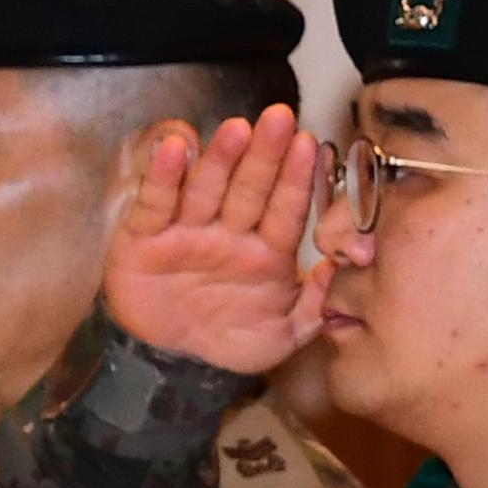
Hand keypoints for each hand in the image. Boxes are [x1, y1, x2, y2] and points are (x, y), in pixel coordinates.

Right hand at [103, 105, 330, 372]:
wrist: (172, 368)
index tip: (309, 144)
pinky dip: (163, 176)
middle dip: (265, 154)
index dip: (296, 177)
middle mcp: (229, 232)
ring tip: (236, 129)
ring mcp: (187, 231)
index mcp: (266, 250)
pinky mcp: (145, 236)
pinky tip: (175, 147)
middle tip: (280, 119)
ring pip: (206, 187)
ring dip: (220, 158)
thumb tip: (342, 269)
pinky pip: (155, 203)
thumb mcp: (283, 335)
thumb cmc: (231, 343)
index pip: (285, 208)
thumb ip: (315, 305)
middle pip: (249, 187)